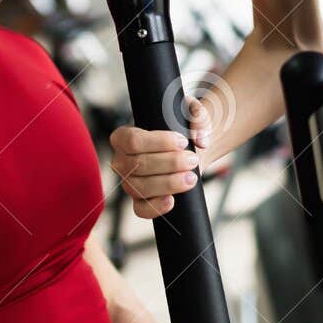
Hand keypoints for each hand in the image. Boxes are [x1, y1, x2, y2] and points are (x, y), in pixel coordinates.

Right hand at [108, 97, 209, 219]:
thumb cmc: (182, 129)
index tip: (183, 142)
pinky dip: (155, 207)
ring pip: (140, 187)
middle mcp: (121, 161)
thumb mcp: (190, 113)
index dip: (158, 143)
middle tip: (193, 159)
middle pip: (138, 165)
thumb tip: (201, 139)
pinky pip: (141, 209)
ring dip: (168, 183)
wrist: (189, 149)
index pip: (132, 140)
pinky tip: (172, 200)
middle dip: (170, 163)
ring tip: (191, 178)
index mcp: (123, 136)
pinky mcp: (139, 200)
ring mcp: (128, 182)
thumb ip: (197, 116)